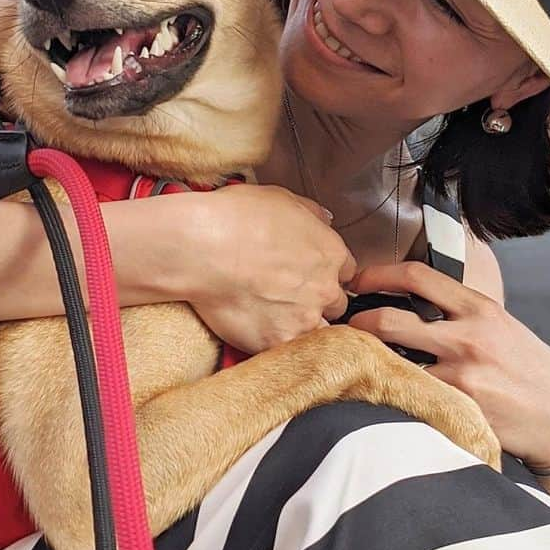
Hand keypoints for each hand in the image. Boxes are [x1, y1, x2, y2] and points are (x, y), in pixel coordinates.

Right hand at [174, 184, 356, 352]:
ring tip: (271, 320)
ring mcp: (303, 319)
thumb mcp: (281, 198)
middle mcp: (324, 288)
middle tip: (286, 298)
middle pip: (335, 305)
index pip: (345, 272)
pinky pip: (286, 351)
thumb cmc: (236, 218)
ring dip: (301, 328)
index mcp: (329, 253)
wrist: (204, 248)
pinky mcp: (278, 343)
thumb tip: (323, 220)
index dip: (325, 274)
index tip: (308, 276)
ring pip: (317, 333)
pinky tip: (256, 332)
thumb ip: (311, 213)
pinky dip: (274, 345)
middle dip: (316, 303)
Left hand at [346, 261, 549, 468]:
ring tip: (356, 368)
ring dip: (370, 367)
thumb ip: (460, 315)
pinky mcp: (459, 410)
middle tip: (343, 331)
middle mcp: (468, 337)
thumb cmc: (531, 372)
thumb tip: (411, 306)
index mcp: (479, 308)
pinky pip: (411, 400)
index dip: (378, 273)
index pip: (419, 276)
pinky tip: (384, 400)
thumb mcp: (501, 327)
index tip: (357, 279)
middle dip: (357, 325)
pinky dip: (393, 398)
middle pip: (391, 322)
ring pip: (393, 366)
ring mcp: (462, 376)